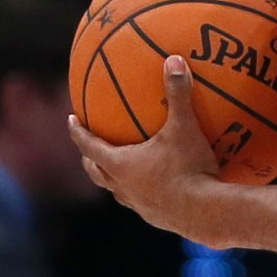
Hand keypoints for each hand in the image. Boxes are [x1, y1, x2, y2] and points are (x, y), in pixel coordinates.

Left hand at [67, 55, 222, 237]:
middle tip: (88, 148)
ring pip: (116, 190)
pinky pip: (140, 202)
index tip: (70, 119)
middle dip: (89, 158)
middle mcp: (122, 187)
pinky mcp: (156, 217)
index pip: (89, 146)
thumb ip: (178, 94)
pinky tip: (156, 188)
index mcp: (120, 165)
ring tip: (120, 169)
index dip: (78, 132)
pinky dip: (140, 192)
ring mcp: (138, 205)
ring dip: (113, 178)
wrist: (205, 212)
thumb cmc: (188, 168)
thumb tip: (174, 59)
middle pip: (96, 171)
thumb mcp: (183, 127)